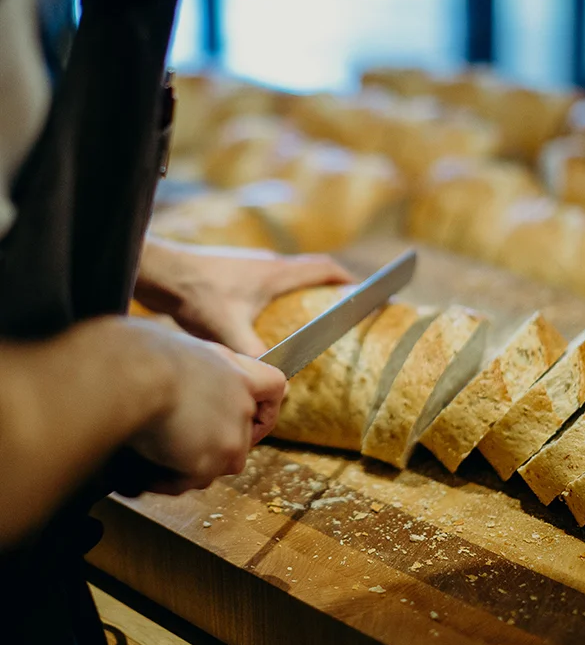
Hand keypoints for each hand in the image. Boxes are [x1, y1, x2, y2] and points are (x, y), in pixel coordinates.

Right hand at [127, 324, 285, 494]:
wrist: (128, 374)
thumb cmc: (135, 353)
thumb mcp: (171, 347)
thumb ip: (187, 367)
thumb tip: (164, 374)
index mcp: (232, 367)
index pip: (273, 387)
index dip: (264, 407)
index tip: (250, 417)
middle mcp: (240, 401)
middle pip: (242, 437)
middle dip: (213, 447)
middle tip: (179, 446)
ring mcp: (231, 434)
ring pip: (219, 464)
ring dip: (189, 465)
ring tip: (152, 456)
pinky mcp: (211, 461)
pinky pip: (189, 481)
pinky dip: (167, 479)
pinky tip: (144, 469)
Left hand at [135, 238, 352, 355]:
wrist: (161, 272)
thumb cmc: (197, 295)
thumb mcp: (229, 330)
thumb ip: (255, 354)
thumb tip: (279, 380)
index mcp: (276, 273)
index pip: (323, 268)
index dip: (346, 279)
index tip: (363, 291)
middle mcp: (267, 264)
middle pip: (309, 270)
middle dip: (328, 286)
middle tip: (339, 305)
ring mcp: (250, 265)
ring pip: (287, 275)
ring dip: (302, 289)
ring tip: (308, 313)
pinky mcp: (234, 271)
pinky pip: (268, 280)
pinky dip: (280, 294)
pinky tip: (268, 317)